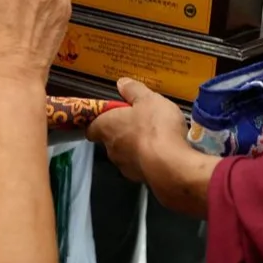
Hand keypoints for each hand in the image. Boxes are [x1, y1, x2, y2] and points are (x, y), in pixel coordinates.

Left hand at [87, 78, 216, 218]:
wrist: (170, 165)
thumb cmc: (155, 127)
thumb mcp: (148, 99)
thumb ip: (134, 91)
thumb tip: (122, 83)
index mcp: (107, 126)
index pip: (92, 127)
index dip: (100, 120)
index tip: (113, 114)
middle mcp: (110, 148)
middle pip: (110, 139)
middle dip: (123, 132)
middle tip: (140, 122)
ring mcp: (124, 166)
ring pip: (126, 154)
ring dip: (137, 147)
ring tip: (156, 138)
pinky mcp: (140, 179)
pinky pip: (141, 166)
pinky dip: (149, 160)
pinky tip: (164, 153)